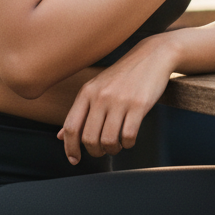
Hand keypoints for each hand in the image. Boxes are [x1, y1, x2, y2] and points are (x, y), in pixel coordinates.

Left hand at [58, 38, 174, 164]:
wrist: (153, 55)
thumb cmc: (124, 75)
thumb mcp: (98, 87)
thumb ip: (80, 111)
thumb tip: (61, 136)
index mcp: (87, 92)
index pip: (71, 127)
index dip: (70, 148)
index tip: (75, 159)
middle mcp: (101, 96)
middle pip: (89, 138)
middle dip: (95, 151)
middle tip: (102, 150)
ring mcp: (120, 100)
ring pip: (109, 140)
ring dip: (112, 149)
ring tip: (117, 145)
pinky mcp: (139, 104)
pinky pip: (128, 135)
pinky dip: (128, 144)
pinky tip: (129, 139)